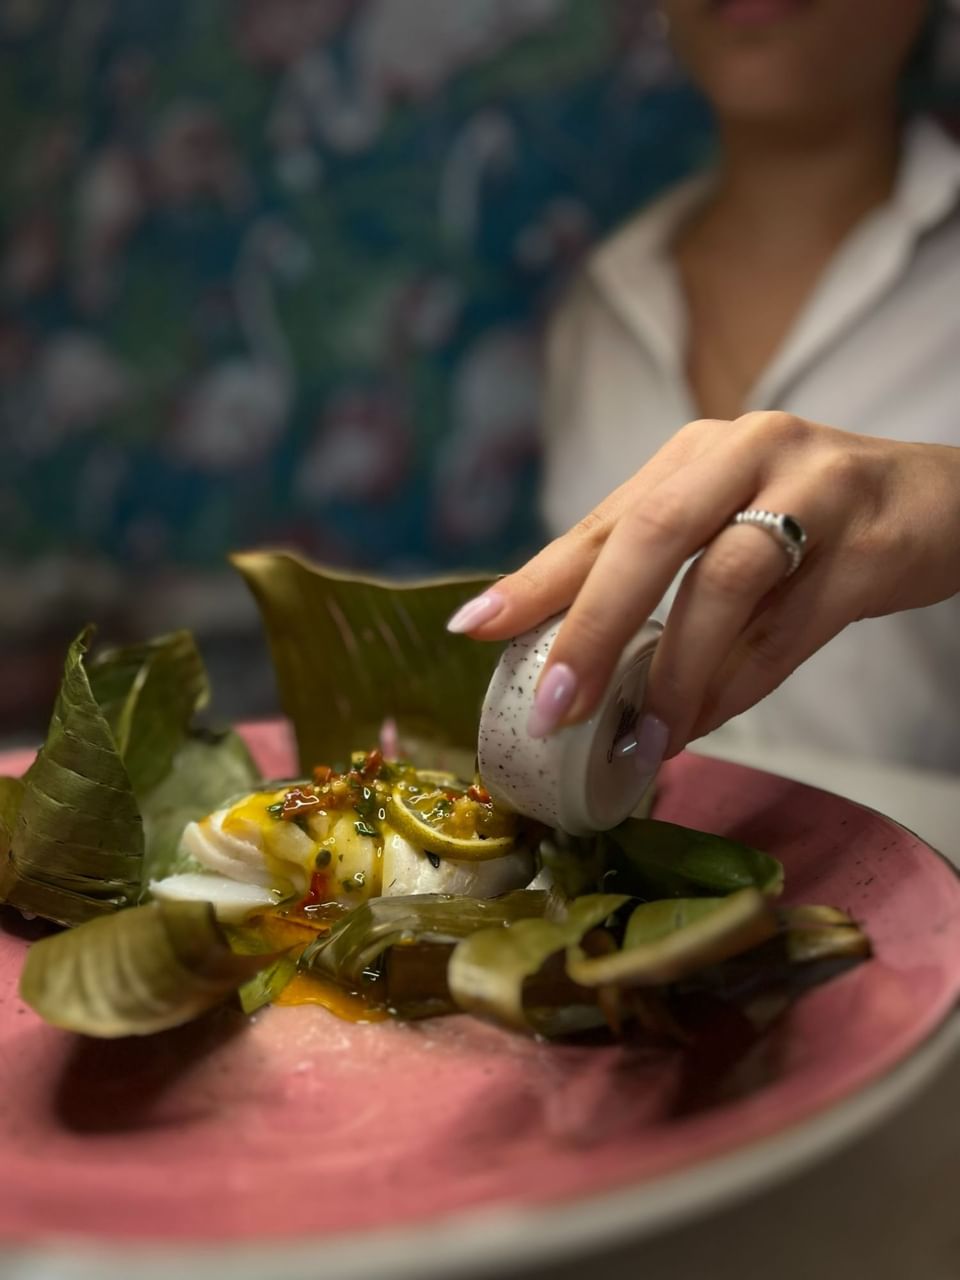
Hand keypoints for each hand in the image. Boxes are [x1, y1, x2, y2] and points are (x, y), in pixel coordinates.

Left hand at [447, 412, 959, 763]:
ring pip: (726, 581)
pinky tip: (707, 720)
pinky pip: (792, 625)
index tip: (474, 628)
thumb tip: (580, 670)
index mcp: (693, 454)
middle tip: (556, 706)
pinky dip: (743, 682)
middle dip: (594, 625)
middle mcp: (745, 452)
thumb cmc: (811, 521)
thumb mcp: (725, 526)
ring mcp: (812, 489)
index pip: (603, 521)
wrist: (937, 501)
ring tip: (645, 737)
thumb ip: (659, 580)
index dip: (537, 578)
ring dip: (676, 671)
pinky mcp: (868, 540)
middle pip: (654, 534)